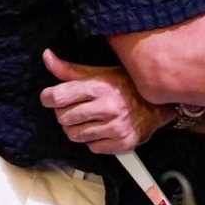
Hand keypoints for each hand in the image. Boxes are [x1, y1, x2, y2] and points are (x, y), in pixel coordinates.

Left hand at [39, 49, 173, 153]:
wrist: (158, 105)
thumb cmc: (125, 87)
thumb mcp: (100, 73)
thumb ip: (70, 70)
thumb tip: (46, 56)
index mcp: (99, 86)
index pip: (57, 96)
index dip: (49, 98)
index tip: (53, 98)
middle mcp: (107, 106)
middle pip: (62, 117)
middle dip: (66, 114)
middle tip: (79, 109)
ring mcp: (115, 126)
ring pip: (73, 135)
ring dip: (78, 129)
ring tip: (91, 120)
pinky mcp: (121, 143)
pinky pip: (91, 147)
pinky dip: (94, 141)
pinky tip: (103, 130)